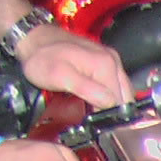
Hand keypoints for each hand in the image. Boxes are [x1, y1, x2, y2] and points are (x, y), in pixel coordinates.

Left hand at [15, 23, 131, 109]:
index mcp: (106, 65)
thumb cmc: (42, 57)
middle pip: (125, 97)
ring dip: (112, 103)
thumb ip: (87, 90)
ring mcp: (111, 59)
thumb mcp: (60, 76)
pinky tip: (95, 97)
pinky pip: (115, 84)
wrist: (35, 38)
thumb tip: (110, 104)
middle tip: (93, 116)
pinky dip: (109, 94)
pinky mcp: (106, 60)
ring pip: (122, 91)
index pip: (121, 102)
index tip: (94, 122)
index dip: (109, 116)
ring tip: (93, 108)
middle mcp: (113, 61)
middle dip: (113, 111)